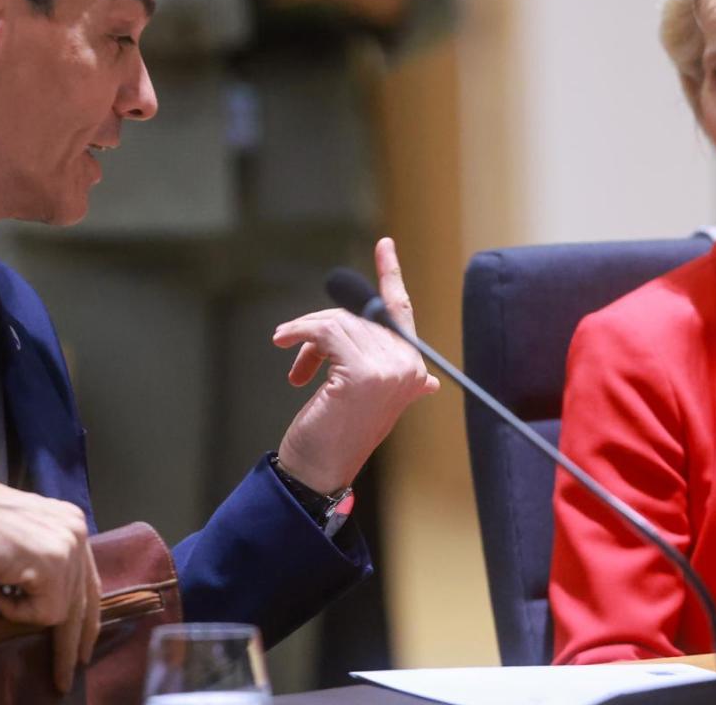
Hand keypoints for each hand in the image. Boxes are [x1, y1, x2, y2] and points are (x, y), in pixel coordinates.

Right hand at [0, 466, 100, 693]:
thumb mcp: (18, 541)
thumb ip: (40, 562)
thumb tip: (51, 604)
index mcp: (71, 522)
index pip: (88, 580)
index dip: (85, 618)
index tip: (83, 648)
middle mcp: (77, 531)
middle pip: (85, 600)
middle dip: (75, 642)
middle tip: (66, 677)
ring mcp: (67, 546)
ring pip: (64, 612)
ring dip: (26, 617)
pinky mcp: (52, 565)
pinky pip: (42, 613)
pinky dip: (12, 611)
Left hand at [271, 237, 439, 494]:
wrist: (318, 471)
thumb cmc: (334, 435)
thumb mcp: (364, 396)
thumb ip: (388, 375)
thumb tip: (429, 382)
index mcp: (413, 371)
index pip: (402, 312)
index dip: (390, 275)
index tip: (385, 244)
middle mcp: (409, 367)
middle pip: (359, 314)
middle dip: (322, 327)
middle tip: (294, 348)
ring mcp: (389, 368)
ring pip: (338, 321)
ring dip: (306, 334)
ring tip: (293, 363)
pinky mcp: (363, 370)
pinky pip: (326, 330)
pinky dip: (300, 332)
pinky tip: (286, 345)